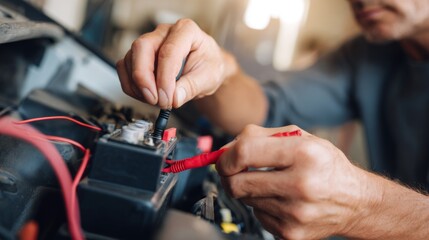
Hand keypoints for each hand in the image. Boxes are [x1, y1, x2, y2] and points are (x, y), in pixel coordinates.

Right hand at [116, 19, 227, 108]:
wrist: (205, 67)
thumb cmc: (208, 66)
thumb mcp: (209, 78)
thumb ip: (192, 87)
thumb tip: (174, 98)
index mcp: (185, 30)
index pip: (169, 51)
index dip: (165, 78)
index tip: (166, 98)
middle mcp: (163, 33)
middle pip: (142, 48)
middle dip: (144, 78)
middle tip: (155, 100)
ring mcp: (149, 42)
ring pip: (130, 59)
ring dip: (138, 86)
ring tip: (156, 101)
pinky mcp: (138, 56)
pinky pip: (124, 68)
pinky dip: (131, 86)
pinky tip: (146, 96)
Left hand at [216, 124, 373, 238]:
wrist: (354, 201)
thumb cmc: (324, 164)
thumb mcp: (300, 137)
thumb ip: (259, 136)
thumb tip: (224, 150)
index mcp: (305, 154)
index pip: (245, 153)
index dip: (226, 156)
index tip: (223, 158)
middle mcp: (301, 185)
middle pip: (237, 183)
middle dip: (228, 175)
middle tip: (234, 170)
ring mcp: (295, 214)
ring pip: (245, 200)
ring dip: (248, 188)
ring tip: (270, 182)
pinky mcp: (291, 233)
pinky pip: (257, 215)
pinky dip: (261, 205)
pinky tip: (280, 199)